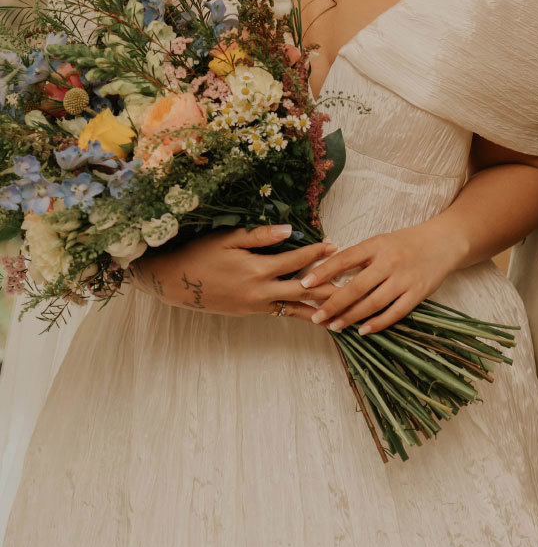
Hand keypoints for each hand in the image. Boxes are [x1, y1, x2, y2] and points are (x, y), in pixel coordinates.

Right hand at [132, 224, 337, 317]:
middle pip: (302, 290)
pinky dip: (298, 313)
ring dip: (318, 307)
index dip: (316, 252)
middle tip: (353, 286)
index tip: (335, 244)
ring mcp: (256, 305)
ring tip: (342, 310)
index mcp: (257, 269)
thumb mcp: (228, 239)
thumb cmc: (200, 254)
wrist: (175, 283)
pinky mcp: (250, 312)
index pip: (295, 260)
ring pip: (294, 307)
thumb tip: (290, 230)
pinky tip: (314, 316)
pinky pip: (280, 313)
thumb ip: (261, 236)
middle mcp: (260, 291)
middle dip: (328, 287)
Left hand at [287, 221, 458, 334]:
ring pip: (373, 303)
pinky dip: (378, 323)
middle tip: (316, 316)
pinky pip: (395, 312)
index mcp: (377, 245)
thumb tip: (327, 270)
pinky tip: (363, 330)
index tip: (304, 283)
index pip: (345, 259)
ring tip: (334, 326)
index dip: (324, 271)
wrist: (444, 242)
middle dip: (333, 303)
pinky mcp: (418, 293)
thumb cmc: (406, 242)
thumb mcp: (381, 241)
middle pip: (357, 287)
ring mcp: (405, 278)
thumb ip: (359, 256)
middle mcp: (390, 261)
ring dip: (352, 317)